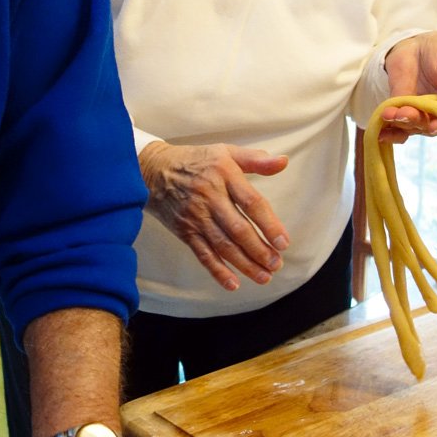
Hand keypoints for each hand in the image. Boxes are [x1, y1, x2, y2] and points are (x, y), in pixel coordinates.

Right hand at [139, 139, 288, 290]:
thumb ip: (256, 159)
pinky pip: (203, 254)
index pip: (251, 203)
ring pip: (223, 245)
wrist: (152, 170)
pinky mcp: (185, 231)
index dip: (269, 224)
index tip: (283, 242)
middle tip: (276, 264)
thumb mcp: (225, 152)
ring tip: (265, 276)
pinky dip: (218, 271)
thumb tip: (283, 162)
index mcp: (224, 175)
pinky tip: (233, 283)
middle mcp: (210, 197)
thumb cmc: (196, 161)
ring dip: (245, 264)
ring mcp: (196, 216)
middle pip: (238, 229)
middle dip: (259, 250)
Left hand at [380, 31, 436, 143]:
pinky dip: (391, 133)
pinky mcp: (406, 116)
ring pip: (417, 127)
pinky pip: (399, 130)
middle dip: (426, 125)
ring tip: (392, 114)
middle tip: (413, 117)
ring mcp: (426, 117)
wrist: (417, 46)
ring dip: (404, 123)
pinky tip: (382, 133)